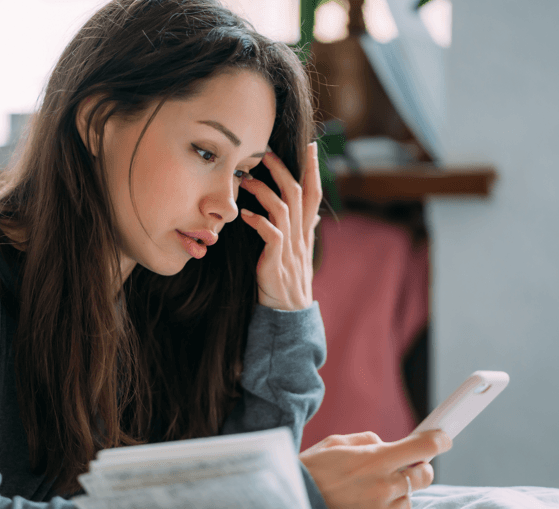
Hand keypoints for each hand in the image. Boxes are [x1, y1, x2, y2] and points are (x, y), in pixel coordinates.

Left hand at [239, 142, 322, 310]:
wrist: (288, 312)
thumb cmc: (288, 279)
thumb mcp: (298, 252)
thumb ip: (304, 231)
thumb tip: (314, 215)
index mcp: (306, 231)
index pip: (314, 193)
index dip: (314, 170)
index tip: (312, 146)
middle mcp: (301, 235)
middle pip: (298, 193)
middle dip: (284, 170)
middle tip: (266, 152)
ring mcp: (290, 248)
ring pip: (284, 209)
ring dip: (264, 191)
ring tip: (246, 180)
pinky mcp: (276, 260)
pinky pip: (271, 234)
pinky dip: (258, 221)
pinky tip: (244, 215)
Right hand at [299, 430, 451, 508]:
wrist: (287, 506)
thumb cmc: (309, 471)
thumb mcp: (335, 443)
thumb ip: (367, 441)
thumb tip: (387, 445)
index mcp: (376, 459)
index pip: (423, 448)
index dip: (437, 441)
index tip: (442, 438)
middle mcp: (383, 487)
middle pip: (424, 476)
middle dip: (418, 468)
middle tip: (404, 465)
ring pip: (407, 501)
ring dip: (397, 494)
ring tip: (369, 490)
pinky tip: (358, 508)